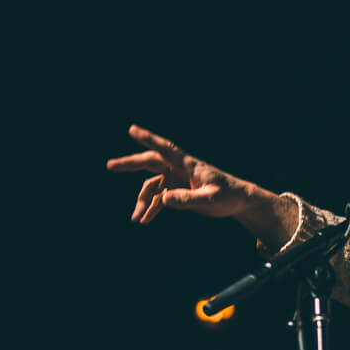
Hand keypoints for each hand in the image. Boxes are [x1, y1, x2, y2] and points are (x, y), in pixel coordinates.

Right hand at [106, 125, 260, 223]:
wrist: (239, 201)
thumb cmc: (228, 196)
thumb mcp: (210, 200)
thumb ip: (188, 199)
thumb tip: (164, 199)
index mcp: (189, 165)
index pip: (166, 149)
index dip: (149, 139)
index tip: (132, 130)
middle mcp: (181, 169)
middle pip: (152, 163)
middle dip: (131, 164)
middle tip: (110, 165)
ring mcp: (179, 180)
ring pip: (154, 186)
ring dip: (144, 201)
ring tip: (136, 218)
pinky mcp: (180, 191)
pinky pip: (161, 198)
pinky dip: (153, 208)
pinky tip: (145, 220)